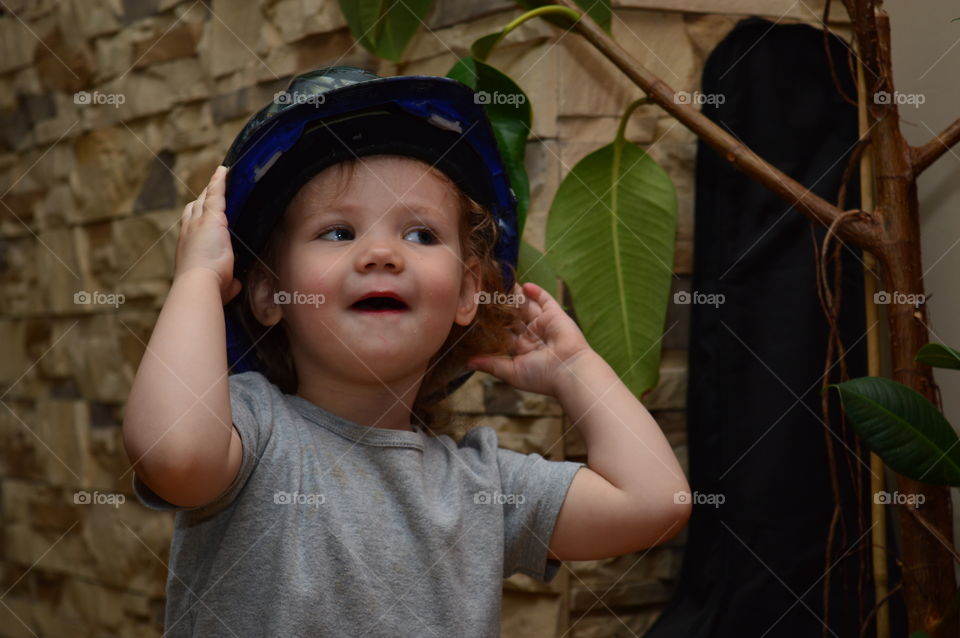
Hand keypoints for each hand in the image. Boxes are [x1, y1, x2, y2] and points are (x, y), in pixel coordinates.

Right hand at [174, 165, 241, 304]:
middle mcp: (189, 231)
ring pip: (205, 199)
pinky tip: (224, 171)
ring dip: (212, 187)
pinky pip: (216, 194)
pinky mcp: (213, 218)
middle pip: (195, 208)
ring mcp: (199, 223)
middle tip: (211, 189)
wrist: (199, 284)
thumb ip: (230, 283)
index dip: (196, 216)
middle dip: (202, 198)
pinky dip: (219, 182)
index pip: (192, 225)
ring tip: (220, 176)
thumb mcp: (221, 286)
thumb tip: (236, 284)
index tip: (201, 211)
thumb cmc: (208, 289)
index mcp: (189, 246)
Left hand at [466, 282, 593, 397]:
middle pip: (514, 317)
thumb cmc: (541, 376)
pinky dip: (535, 292)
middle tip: (486, 294)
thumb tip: (467, 363)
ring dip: (515, 296)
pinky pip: (545, 299)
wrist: (570, 371)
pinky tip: (524, 285)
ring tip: (500, 284)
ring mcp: (544, 324)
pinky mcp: (555, 315)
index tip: (477, 314)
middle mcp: (532, 336)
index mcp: (522, 350)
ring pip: (526, 306)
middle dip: (501, 307)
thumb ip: (491, 364)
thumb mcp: (511, 372)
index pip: (504, 333)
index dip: (492, 325)